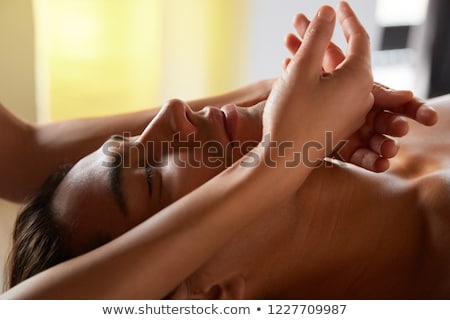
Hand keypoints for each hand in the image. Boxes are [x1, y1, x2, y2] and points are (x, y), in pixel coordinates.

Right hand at [284, 11, 438, 171]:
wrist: (284, 160)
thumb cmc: (292, 114)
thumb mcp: (303, 69)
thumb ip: (317, 37)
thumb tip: (328, 12)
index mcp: (359, 79)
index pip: (358, 39)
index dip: (347, 19)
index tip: (338, 4)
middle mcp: (361, 97)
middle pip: (343, 58)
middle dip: (320, 40)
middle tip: (299, 26)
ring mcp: (350, 113)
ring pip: (333, 77)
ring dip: (313, 61)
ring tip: (287, 48)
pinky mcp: (338, 125)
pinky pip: (329, 95)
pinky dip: (313, 82)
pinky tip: (291, 76)